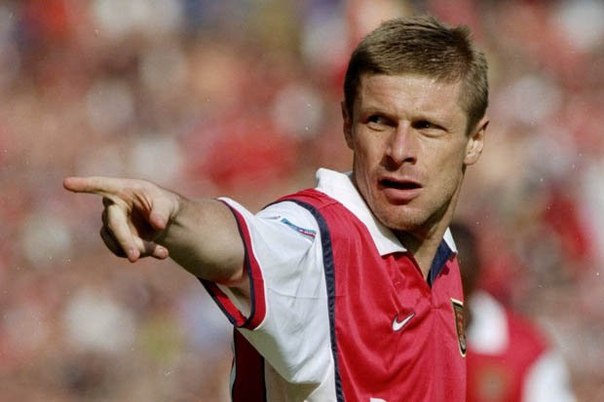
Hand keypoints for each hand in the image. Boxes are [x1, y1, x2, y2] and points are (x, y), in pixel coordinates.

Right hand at [63, 176, 178, 261]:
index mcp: (121, 190)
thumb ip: (162, 212)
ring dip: (141, 250)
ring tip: (163, 252)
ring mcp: (111, 225)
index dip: (84, 185)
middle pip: (114, 225)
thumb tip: (157, 225)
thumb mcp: (168, 204)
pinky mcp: (115, 240)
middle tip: (134, 258)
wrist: (162, 221)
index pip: (101, 185)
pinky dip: (143, 254)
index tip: (66, 183)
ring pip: (120, 243)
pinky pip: (124, 251)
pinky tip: (161, 253)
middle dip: (125, 241)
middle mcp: (112, 207)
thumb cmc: (163, 204)